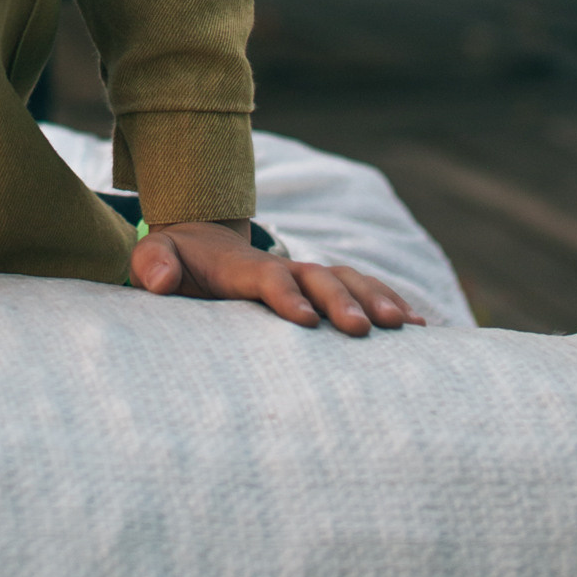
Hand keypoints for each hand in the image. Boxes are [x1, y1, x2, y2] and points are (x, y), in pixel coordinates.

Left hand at [129, 219, 422, 334]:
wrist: (202, 246)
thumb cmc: (178, 263)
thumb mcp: (157, 258)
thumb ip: (153, 264)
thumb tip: (158, 280)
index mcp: (244, 267)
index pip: (267, 278)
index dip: (286, 296)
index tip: (305, 321)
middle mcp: (285, 268)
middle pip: (319, 278)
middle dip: (342, 302)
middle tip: (363, 330)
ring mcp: (308, 276)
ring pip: (350, 280)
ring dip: (377, 299)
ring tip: (407, 327)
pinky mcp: (323, 290)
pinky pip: (363, 291)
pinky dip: (391, 304)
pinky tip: (422, 331)